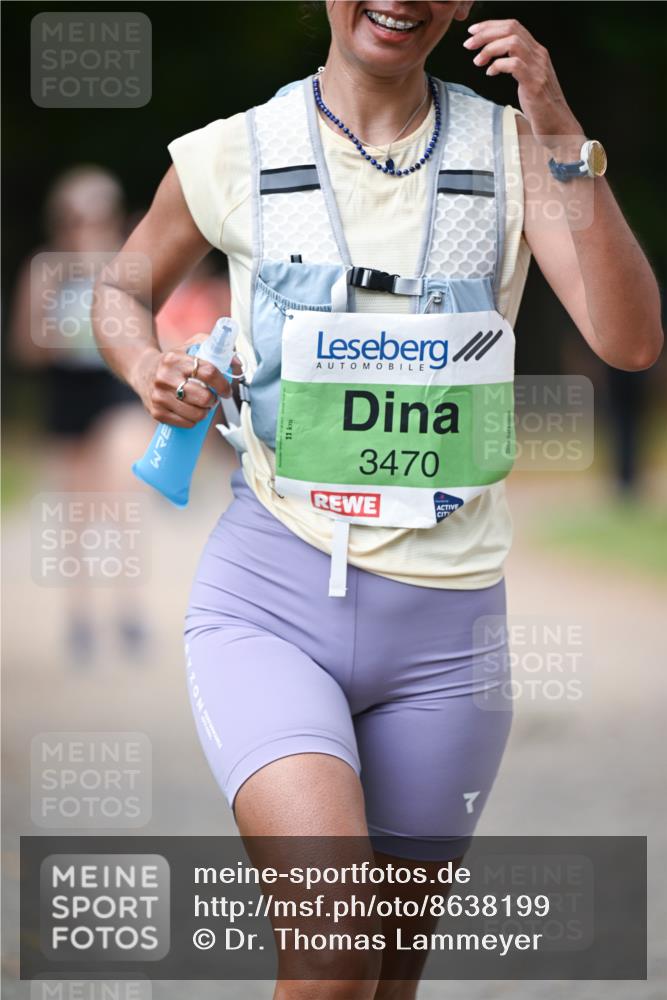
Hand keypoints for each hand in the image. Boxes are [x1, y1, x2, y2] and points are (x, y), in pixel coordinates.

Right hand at [133, 333, 232, 428]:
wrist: (142, 370)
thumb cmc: (174, 361)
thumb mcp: (191, 347)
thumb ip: (216, 350)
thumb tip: (238, 364)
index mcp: (176, 359)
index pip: (208, 373)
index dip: (222, 384)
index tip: (225, 390)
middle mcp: (165, 377)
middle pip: (203, 398)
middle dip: (213, 400)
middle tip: (211, 398)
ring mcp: (159, 396)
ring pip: (196, 414)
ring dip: (204, 412)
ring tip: (201, 405)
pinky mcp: (156, 412)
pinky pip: (186, 424)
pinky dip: (193, 420)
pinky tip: (190, 411)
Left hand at [463, 19, 583, 147]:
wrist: (558, 126)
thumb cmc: (541, 106)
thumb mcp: (528, 79)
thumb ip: (516, 65)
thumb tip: (498, 59)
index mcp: (536, 51)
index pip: (513, 26)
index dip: (490, 25)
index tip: (473, 32)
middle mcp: (539, 55)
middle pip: (511, 29)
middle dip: (485, 33)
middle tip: (469, 44)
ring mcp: (537, 68)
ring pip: (511, 42)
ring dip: (489, 48)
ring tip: (477, 61)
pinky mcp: (534, 83)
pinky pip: (513, 64)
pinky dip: (498, 65)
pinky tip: (490, 73)